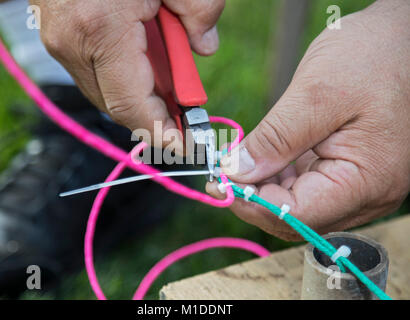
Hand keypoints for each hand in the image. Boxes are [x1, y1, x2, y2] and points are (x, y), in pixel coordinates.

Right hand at [30, 0, 224, 149]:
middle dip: (156, 116)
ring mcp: (61, 41)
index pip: (133, 106)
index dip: (161, 133)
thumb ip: (199, 10)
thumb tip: (205, 48)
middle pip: (120, 106)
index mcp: (102, 30)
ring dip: (142, 95)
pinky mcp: (60, 36)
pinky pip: (97, 73)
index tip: (186, 146)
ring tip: (172, 84)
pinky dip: (126, 77)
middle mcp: (74, 43)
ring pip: (107, 93)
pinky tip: (148, 63)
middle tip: (187, 115)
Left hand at [207, 0, 409, 240]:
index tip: (220, 183)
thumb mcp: (316, 94)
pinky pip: (309, 187)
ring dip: (265, 188)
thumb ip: (275, 139)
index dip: (252, 204)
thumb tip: (236, 172)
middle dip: (254, 198)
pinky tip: (264, 158)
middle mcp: (367, 193)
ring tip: (240, 162)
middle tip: (223, 173)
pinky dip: (281, 178)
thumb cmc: (372, 57)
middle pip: (297, 217)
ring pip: (300, 205)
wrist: (404, 38)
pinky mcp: (351, 171)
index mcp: (365, 180)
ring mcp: (360, 184)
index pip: (296, 215)